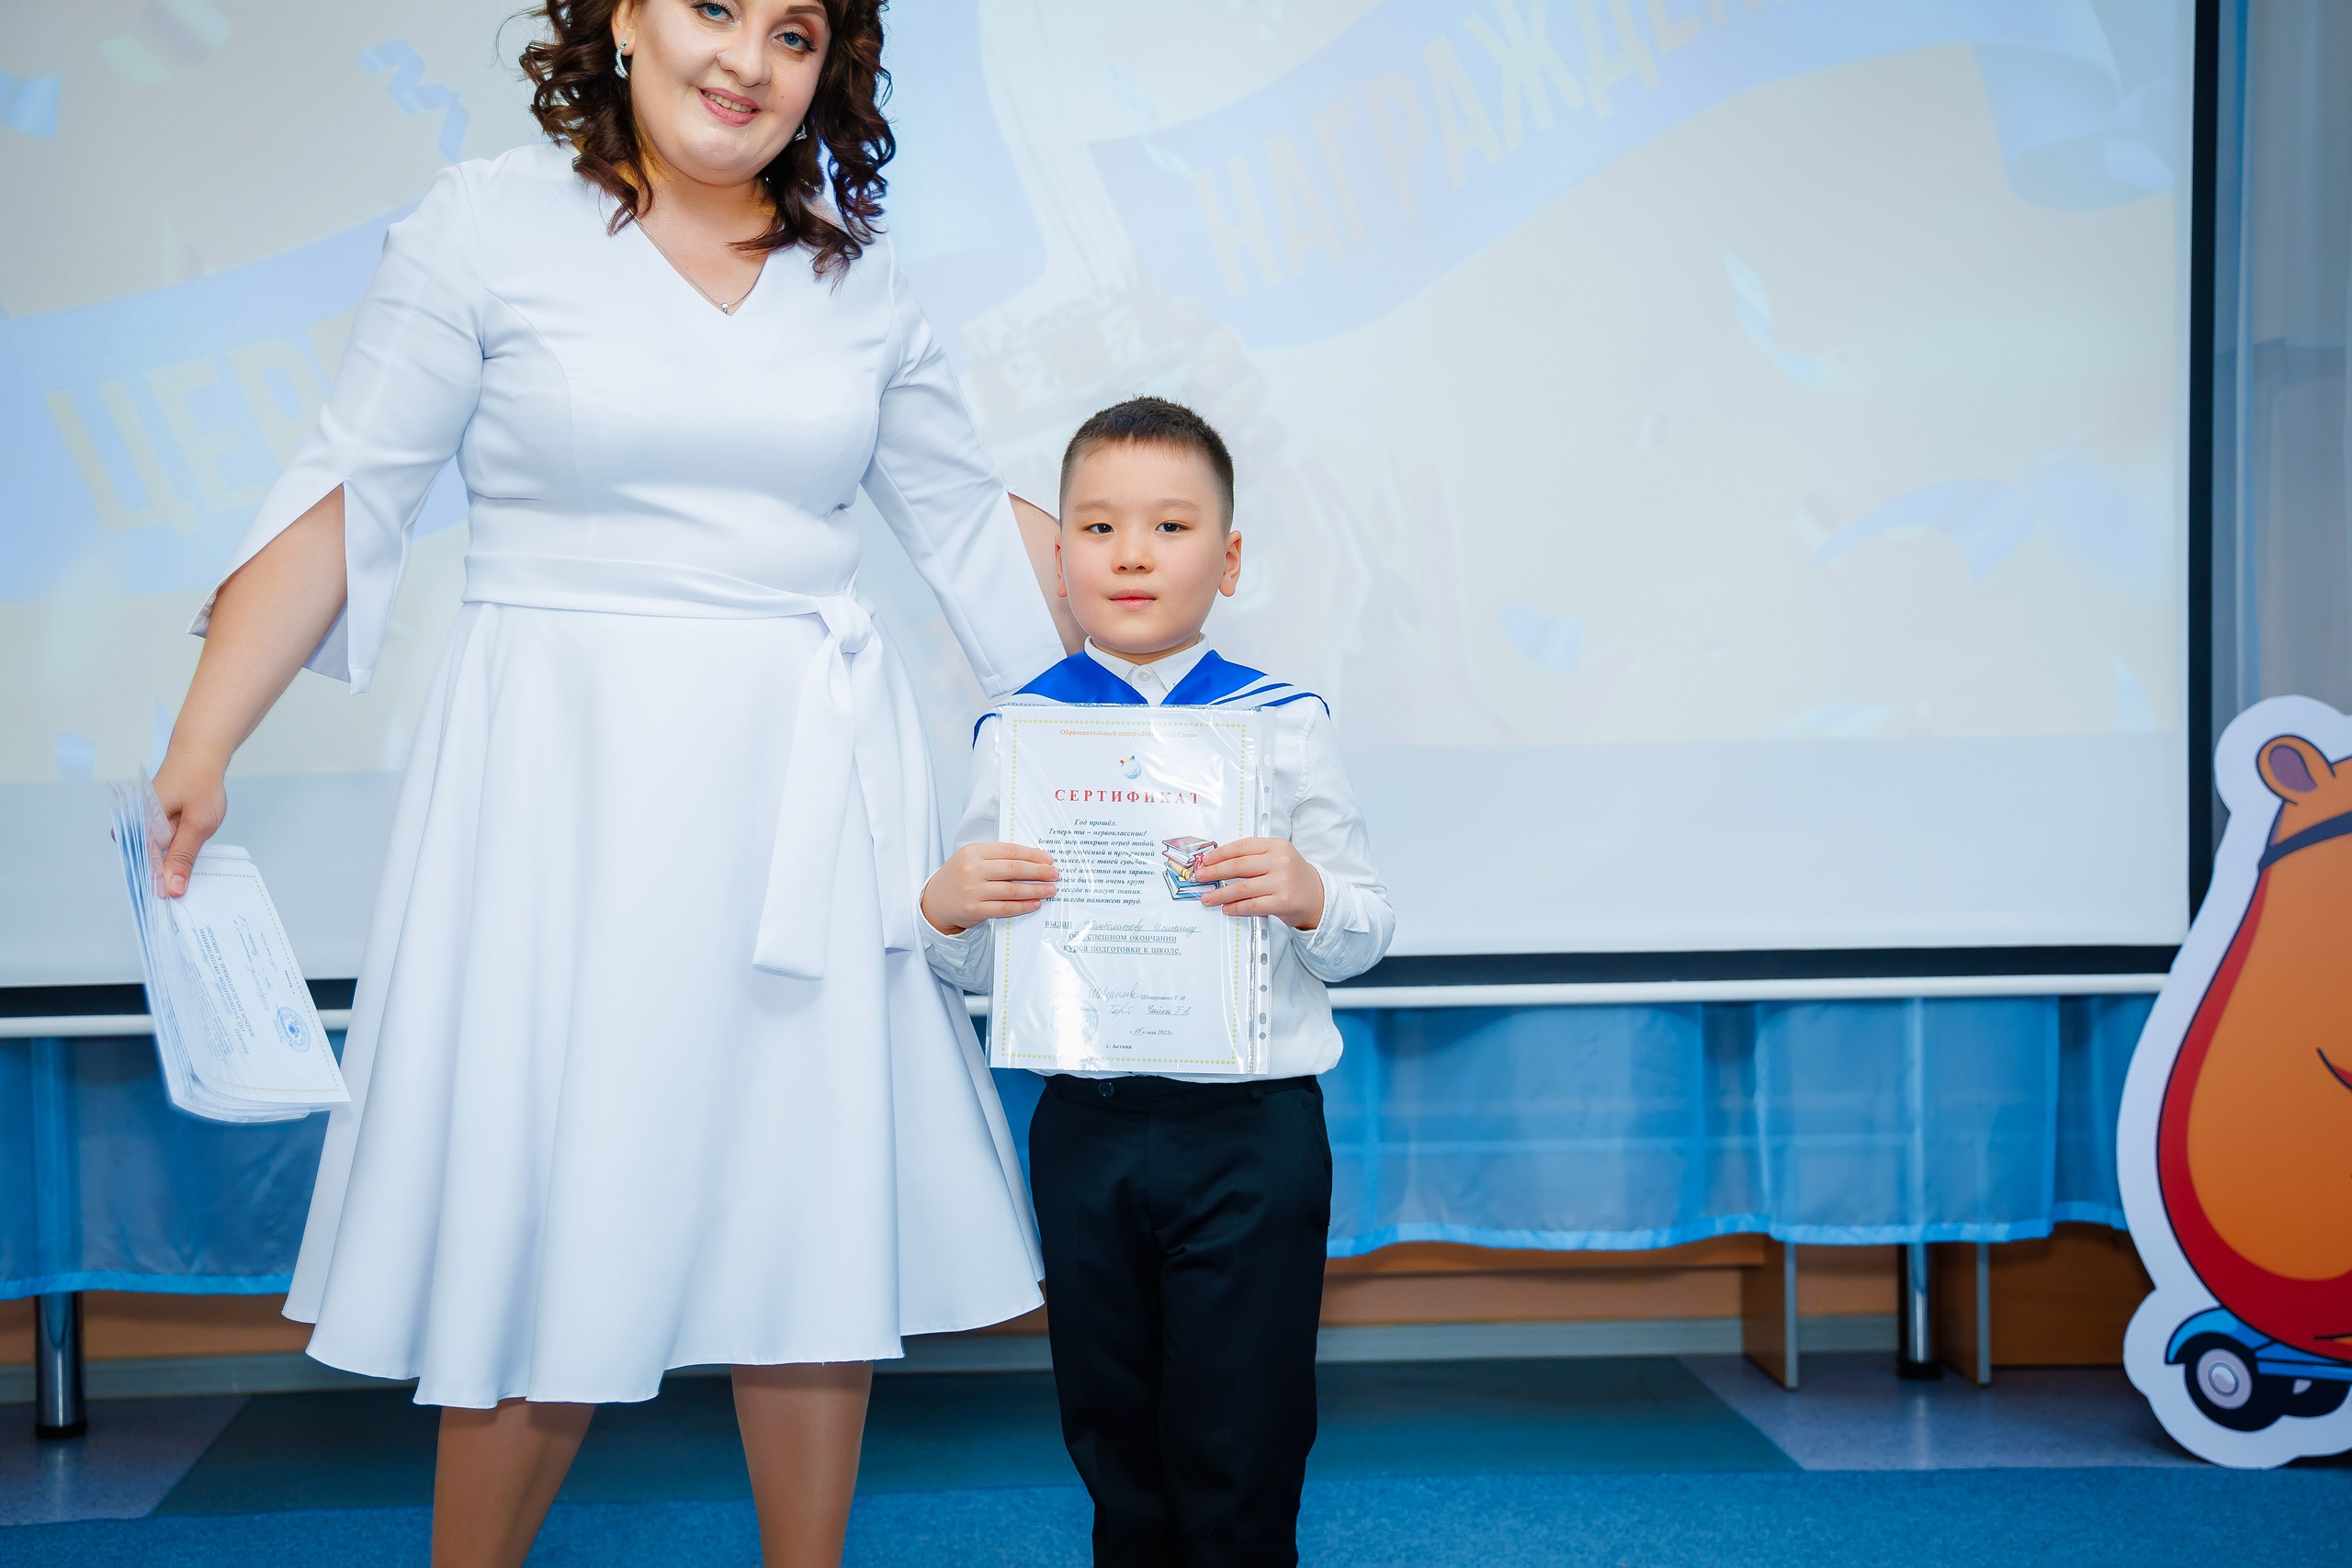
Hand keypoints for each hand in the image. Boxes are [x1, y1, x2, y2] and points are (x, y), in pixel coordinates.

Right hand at [151, 743, 228, 898]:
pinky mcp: (153, 826)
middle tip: (180, 899)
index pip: (141, 868)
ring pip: (154, 859)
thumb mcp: (197, 824)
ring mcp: (142, 827)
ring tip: (182, 887)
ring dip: (169, 870)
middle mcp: (132, 828)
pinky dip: (173, 857)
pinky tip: (183, 868)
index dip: (155, 889)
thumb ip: (183, 857)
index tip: (168, 910)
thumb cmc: (199, 783)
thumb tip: (171, 889)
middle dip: (163, 881)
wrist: (200, 755)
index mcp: (136, 827)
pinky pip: (160, 848)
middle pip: (145, 865)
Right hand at [922, 843, 1057, 934]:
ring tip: (1051, 890)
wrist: (935, 901)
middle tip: (1054, 874)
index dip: (1032, 854)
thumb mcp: (972, 859)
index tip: (1048, 859)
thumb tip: (1033, 860)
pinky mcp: (974, 909)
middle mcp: (972, 869)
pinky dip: (1023, 906)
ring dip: (1035, 890)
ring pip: (1012, 890)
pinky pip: (1005, 908)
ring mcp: (973, 890)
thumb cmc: (958, 878)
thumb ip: (996, 857)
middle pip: (1014, 869)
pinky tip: (1035, 903)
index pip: (1010, 850)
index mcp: (973, 852)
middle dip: (1039, 871)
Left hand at [1196, 838, 1323, 929]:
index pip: (1242, 847)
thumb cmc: (1293, 877)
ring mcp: (1282, 882)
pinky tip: (1227, 908)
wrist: (1317, 897)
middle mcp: (1281, 862)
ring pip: (1242, 888)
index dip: (1220, 854)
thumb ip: (1254, 857)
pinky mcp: (1282, 902)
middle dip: (1215, 872)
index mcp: (1277, 846)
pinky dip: (1236, 908)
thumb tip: (1220, 863)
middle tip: (1201, 877)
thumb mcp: (1278, 858)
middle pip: (1239, 866)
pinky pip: (1252, 905)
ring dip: (1221, 894)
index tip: (1206, 860)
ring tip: (1208, 897)